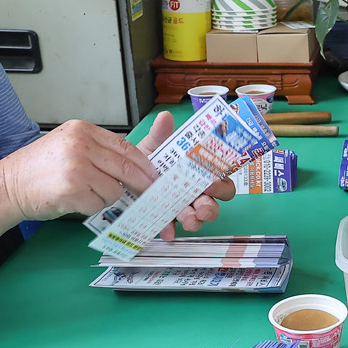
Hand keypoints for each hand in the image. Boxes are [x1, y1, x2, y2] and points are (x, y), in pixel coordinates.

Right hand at [0, 119, 161, 221]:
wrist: (8, 185)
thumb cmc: (39, 169)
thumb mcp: (68, 146)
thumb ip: (98, 150)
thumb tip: (133, 165)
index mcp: (83, 130)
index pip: (125, 146)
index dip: (144, 163)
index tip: (154, 175)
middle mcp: (81, 144)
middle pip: (126, 167)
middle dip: (142, 183)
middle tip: (149, 192)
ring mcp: (76, 167)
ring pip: (115, 189)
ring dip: (106, 197)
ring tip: (86, 194)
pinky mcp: (72, 189)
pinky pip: (99, 204)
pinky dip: (92, 207)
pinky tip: (75, 201)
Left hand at [136, 112, 233, 233]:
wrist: (125, 172)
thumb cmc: (150, 159)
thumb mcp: (155, 145)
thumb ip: (161, 133)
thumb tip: (165, 117)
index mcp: (199, 174)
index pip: (221, 181)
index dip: (222, 185)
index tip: (212, 182)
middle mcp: (194, 193)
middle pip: (213, 204)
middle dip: (210, 207)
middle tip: (201, 206)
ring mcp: (182, 208)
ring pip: (197, 219)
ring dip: (195, 220)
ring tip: (187, 218)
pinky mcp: (166, 220)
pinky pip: (172, 228)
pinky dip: (170, 230)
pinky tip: (166, 231)